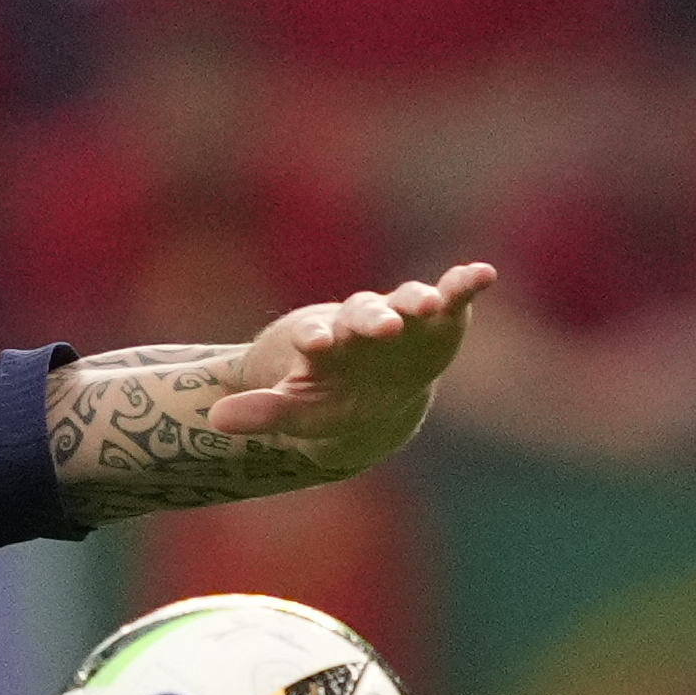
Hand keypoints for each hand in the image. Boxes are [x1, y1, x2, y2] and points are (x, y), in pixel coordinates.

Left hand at [213, 264, 499, 469]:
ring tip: (430, 305)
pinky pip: (454, 296)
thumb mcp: (295, 413)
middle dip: (373, 319)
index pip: (317, 337)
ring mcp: (402, 318)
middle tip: (382, 327)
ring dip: (419, 301)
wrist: (370, 405)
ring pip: (409, 302)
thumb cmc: (328, 404)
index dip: (316, 339)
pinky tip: (483, 274)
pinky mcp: (440, 320)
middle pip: (365, 314)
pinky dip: (466, 284)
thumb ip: (261, 413)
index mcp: (326, 344)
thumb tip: (212, 420)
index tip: (315, 344)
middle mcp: (362, 324)